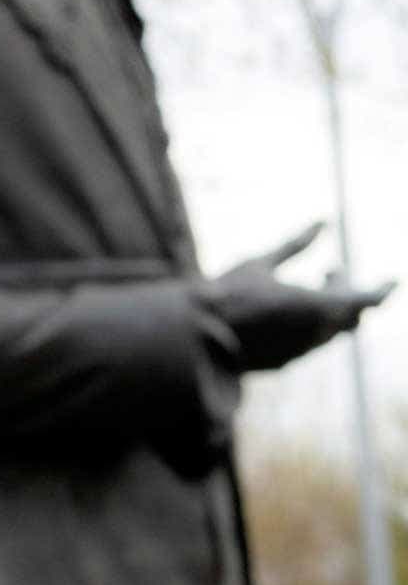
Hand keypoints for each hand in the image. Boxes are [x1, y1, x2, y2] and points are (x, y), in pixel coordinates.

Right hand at [196, 222, 393, 372]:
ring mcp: (302, 352)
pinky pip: (311, 341)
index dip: (383, 290)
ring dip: (328, 308)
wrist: (195, 338)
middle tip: (330, 270)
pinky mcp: (286, 362)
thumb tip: (323, 222)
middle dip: (346, 291)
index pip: (367, 300)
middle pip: (351, 315)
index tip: (393, 279)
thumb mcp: (261, 262)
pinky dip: (311, 323)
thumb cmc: (227, 293)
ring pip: (332, 330)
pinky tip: (288, 311)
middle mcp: (316, 334)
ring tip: (308, 287)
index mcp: (317, 307)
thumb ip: (296, 244)